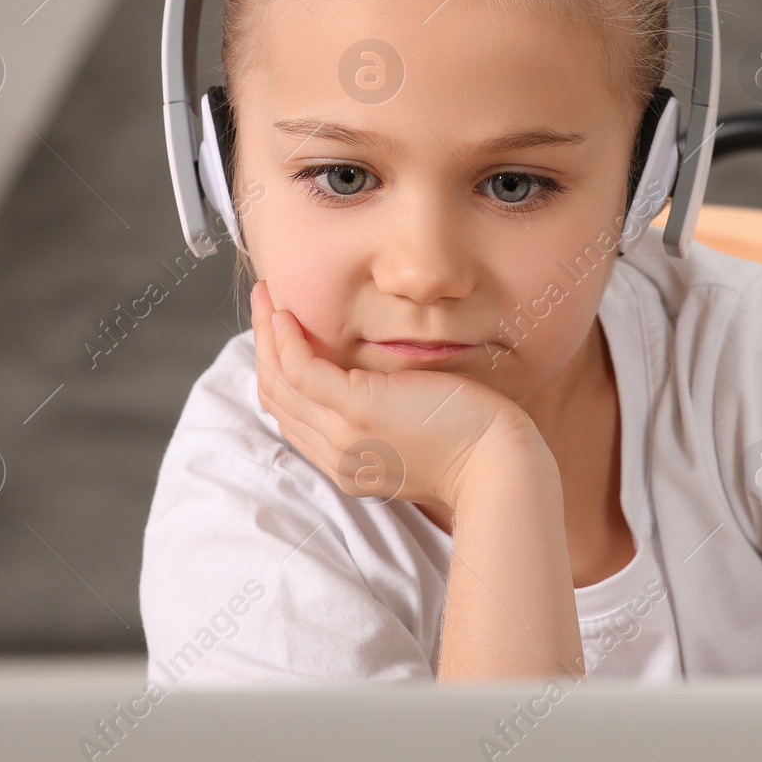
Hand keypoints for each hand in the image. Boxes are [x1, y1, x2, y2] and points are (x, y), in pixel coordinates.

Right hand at [249, 280, 543, 510]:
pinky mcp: (358, 410)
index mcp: (347, 462)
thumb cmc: (474, 442)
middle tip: (264, 305)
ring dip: (266, 335)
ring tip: (266, 298)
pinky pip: (302, 372)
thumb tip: (379, 379)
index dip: (278, 371)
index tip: (279, 333)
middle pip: (277, 398)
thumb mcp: (416, 430)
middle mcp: (336, 453)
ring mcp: (343, 434)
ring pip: (280, 383)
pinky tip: (287, 315)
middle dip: (263, 347)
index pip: (293, 415)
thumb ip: (386, 412)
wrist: (497, 463)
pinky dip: (286, 341)